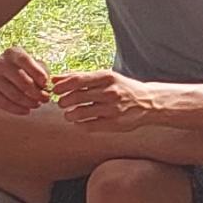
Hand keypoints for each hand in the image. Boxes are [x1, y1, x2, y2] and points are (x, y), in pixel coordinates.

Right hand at [0, 45, 54, 116]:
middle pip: (22, 81)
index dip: (38, 73)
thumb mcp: (24, 64)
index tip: (46, 83)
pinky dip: (18, 109)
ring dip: (29, 102)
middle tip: (46, 99)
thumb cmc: (12, 70)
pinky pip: (5, 103)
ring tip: (37, 105)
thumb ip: (38, 71)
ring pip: (15, 94)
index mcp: (11, 53)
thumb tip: (47, 86)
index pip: (26, 60)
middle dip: (37, 92)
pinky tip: (26, 110)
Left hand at [49, 69, 167, 132]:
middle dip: (63, 101)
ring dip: (69, 114)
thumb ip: (80, 77)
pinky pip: (88, 126)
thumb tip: (55, 79)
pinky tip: (80, 121)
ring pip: (80, 113)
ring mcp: (112, 109)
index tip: (54, 90)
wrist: (147, 102)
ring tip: (69, 114)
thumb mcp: (105, 78)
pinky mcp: (114, 124)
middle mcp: (110, 92)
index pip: (78, 80)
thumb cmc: (121, 88)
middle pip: (76, 97)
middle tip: (61, 103)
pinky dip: (80, 124)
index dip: (62, 86)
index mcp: (107, 77)